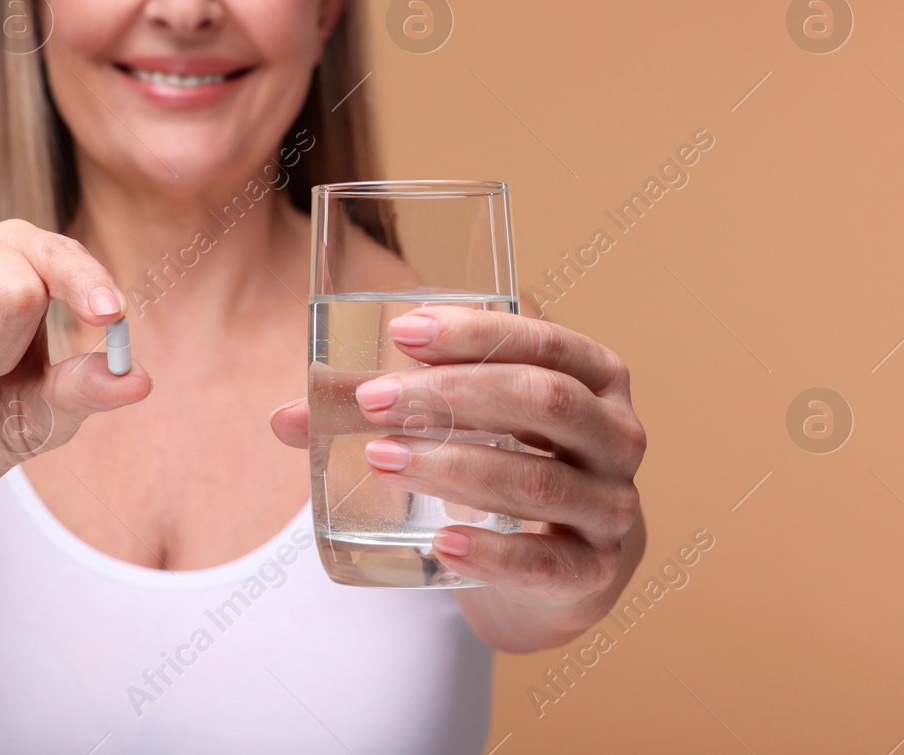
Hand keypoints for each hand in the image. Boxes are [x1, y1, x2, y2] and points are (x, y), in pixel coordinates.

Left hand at [270, 306, 643, 623]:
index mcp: (594, 373)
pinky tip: (442, 542)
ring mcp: (611, 506)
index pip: (542, 340)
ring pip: (538, 481)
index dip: (473, 332)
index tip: (400, 331)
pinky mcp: (592, 571)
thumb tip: (285, 416)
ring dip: (454, 467)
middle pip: (544, 402)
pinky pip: (545, 563)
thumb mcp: (464, 418)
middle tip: (374, 401)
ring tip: (382, 459)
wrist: (561, 560)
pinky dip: (492, 553)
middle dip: (453, 396)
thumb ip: (385, 404)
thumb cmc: (508, 458)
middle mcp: (618, 434)